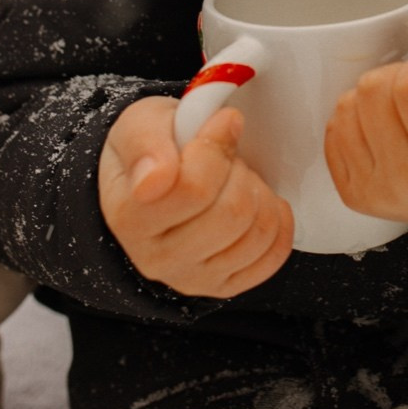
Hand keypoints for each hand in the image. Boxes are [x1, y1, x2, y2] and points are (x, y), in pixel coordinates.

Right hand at [98, 96, 293, 298]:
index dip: (217, 147)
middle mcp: (156, 259)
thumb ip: (145, 143)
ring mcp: (192, 278)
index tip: (222, 123)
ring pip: (257, 233)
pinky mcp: (223, 286)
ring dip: (259, 193)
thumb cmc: (152, 151)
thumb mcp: (139, 125)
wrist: (154, 183)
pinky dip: (278, 221)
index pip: (193, 189)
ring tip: (237, 179)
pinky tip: (260, 200)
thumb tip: (157, 176)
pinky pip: (273, 255)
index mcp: (129, 217)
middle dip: (239, 171)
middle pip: (231, 214)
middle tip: (227, 157)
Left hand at [324, 56, 407, 280]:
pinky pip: (335, 126)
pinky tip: (387, 126)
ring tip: (407, 107)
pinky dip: (358, 115)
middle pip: (374, 90)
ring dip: (377, 93)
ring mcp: (373, 191)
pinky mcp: (350, 192)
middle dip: (400, 75)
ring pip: (349, 103)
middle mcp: (406, 185)